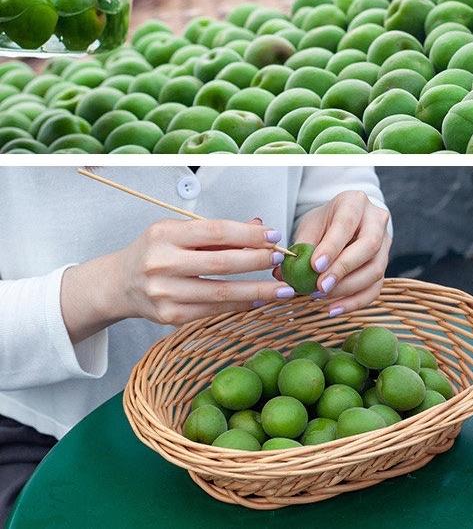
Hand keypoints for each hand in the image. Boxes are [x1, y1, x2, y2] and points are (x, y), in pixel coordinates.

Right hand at [62, 218, 294, 341]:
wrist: (118, 284)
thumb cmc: (157, 251)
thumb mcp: (179, 232)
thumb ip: (217, 231)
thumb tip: (260, 225)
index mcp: (165, 234)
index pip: (215, 231)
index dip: (248, 234)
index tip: (274, 235)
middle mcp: (161, 263)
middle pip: (221, 263)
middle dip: (258, 261)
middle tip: (282, 259)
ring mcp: (164, 293)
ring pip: (221, 293)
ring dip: (257, 291)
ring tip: (282, 289)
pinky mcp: (169, 317)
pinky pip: (213, 311)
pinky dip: (240, 306)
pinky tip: (260, 301)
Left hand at [277, 191, 390, 316]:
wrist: (344, 222)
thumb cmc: (325, 223)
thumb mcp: (311, 225)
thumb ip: (301, 247)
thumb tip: (284, 273)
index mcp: (355, 202)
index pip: (347, 223)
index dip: (332, 246)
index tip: (315, 266)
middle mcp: (376, 220)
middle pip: (369, 246)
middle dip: (343, 269)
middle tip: (320, 286)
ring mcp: (385, 244)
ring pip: (375, 270)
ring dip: (347, 289)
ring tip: (321, 297)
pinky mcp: (384, 266)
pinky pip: (375, 288)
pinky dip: (354, 302)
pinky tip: (333, 309)